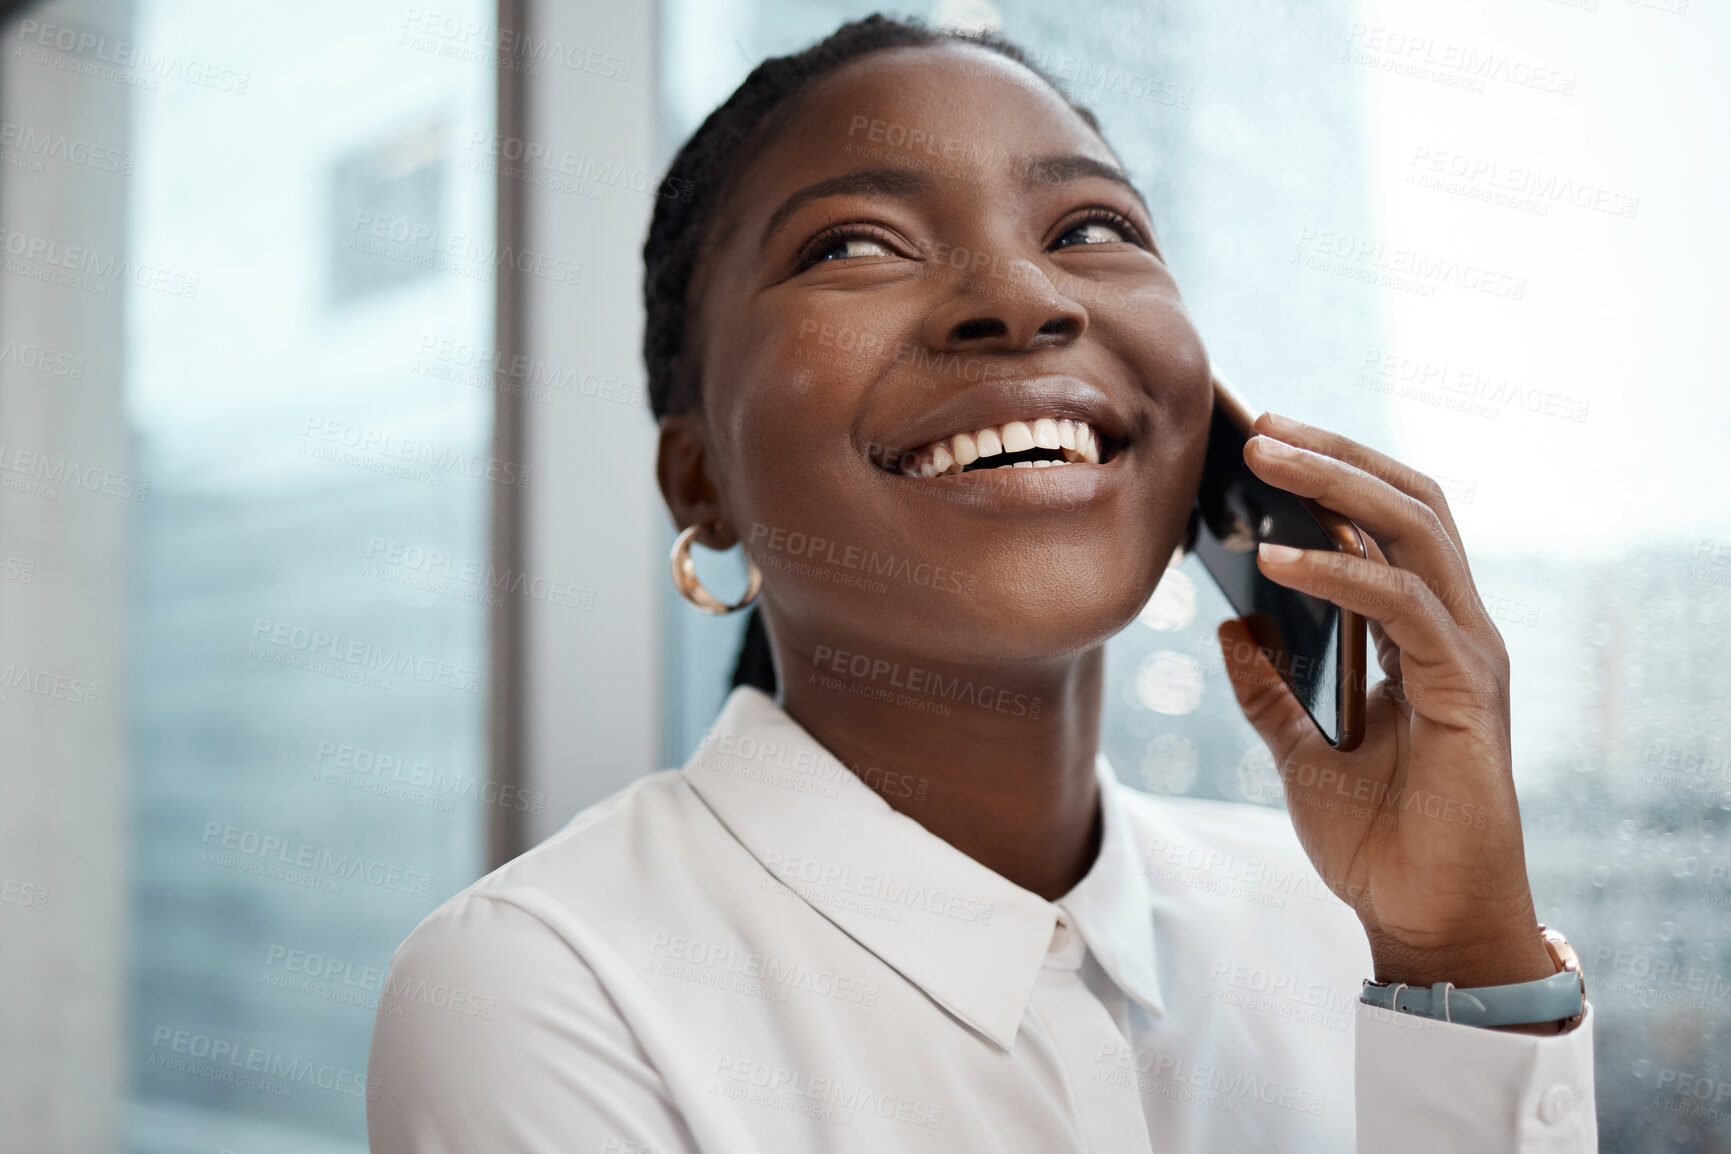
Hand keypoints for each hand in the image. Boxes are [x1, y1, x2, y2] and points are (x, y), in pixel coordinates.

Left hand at [1216, 411, 1555, 995]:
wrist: (1425, 924)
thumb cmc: (1378, 843)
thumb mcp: (1299, 751)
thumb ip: (1268, 687)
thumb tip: (1229, 625)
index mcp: (1424, 636)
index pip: (1391, 521)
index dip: (1336, 472)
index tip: (1263, 439)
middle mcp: (1456, 630)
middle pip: (1411, 502)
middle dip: (1336, 454)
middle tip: (1259, 424)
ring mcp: (1468, 655)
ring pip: (1416, 531)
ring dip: (1336, 485)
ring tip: (1262, 455)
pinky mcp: (1466, 692)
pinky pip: (1401, 606)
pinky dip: (1338, 573)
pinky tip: (1274, 560)